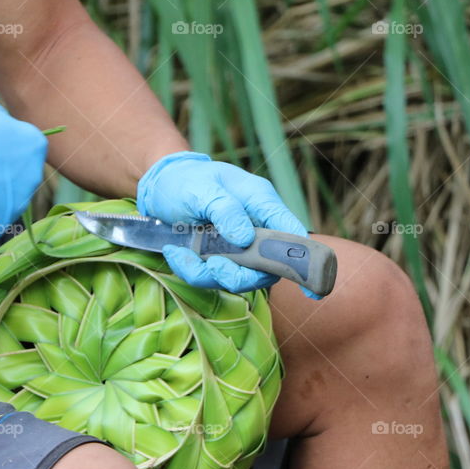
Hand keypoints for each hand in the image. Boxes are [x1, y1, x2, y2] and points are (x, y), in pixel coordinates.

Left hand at [137, 151, 317, 296]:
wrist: (158, 187)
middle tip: (214, 266)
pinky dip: (191, 271)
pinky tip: (175, 252)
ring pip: (237, 278)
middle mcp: (255, 228)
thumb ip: (225, 210)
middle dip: (240, 275)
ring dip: (208, 274)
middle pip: (266, 268)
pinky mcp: (217, 259)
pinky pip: (211, 277)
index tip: (311, 288)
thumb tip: (246, 239)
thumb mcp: (203, 189)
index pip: (291, 233)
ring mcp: (237, 248)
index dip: (304, 261)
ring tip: (180, 253)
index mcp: (261, 203)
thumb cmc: (186, 180)